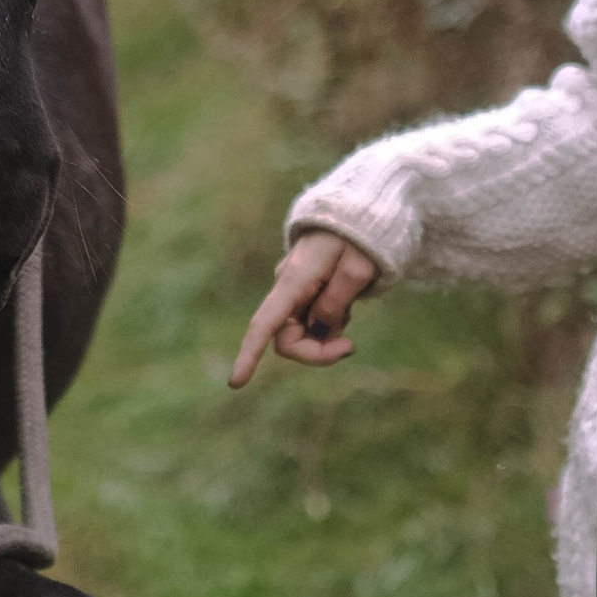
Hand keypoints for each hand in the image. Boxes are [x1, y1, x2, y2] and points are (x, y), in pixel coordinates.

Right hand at [229, 230, 380, 383]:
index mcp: (294, 280)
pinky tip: (345, 302)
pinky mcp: (304, 294)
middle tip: (350, 347)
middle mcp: (287, 287)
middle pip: (287, 339)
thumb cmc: (360, 238)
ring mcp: (294, 291)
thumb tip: (318, 329)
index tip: (236, 382)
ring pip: (301, 333)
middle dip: (316, 352)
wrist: (357, 213)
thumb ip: (336, 303)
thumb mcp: (358, 269)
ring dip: (327, 335)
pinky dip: (330, 323)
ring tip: (351, 306)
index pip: (265, 323)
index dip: (249, 354)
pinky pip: (312, 322)